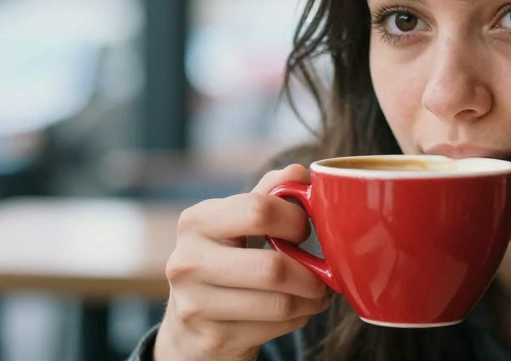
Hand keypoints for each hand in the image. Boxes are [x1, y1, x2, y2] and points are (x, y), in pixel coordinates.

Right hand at [154, 164, 330, 360]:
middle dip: (310, 272)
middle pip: (272, 267)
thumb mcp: (234, 223)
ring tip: (317, 292)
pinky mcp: (212, 338)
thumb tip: (299, 173)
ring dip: (310, 298)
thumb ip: (266, 194)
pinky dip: (299, 318)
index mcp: (196, 221)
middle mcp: (187, 262)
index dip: (295, 220)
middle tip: (323, 272)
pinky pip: (276, 327)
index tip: (304, 229)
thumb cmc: (223, 263)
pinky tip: (298, 310)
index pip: (258, 210)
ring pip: (279, 303)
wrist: (188, 327)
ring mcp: (195, 305)